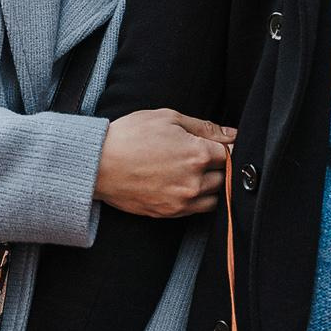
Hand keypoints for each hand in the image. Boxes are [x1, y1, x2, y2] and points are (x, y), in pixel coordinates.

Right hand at [94, 109, 234, 217]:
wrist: (97, 164)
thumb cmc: (130, 135)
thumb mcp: (168, 118)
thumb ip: (205, 127)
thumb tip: (232, 134)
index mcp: (197, 154)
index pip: (231, 154)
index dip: (229, 147)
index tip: (223, 145)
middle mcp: (194, 181)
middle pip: (226, 176)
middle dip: (220, 166)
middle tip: (206, 156)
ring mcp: (182, 200)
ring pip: (215, 197)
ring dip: (212, 185)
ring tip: (195, 171)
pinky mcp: (170, 213)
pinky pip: (198, 210)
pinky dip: (198, 199)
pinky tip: (185, 184)